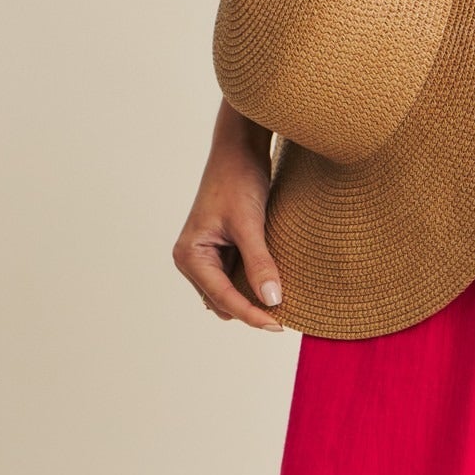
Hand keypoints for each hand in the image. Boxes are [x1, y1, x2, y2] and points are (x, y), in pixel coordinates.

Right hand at [172, 103, 286, 329]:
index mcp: (190, 255)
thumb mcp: (250, 223)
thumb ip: (259, 263)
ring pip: (229, 292)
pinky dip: (252, 282)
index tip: (278, 325)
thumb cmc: (239, 179)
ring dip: (251, 297)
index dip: (251, 314)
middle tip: (284, 317)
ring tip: (282, 301)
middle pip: (223, 301)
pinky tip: (273, 282)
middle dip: (250, 309)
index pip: (222, 298)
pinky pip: (235, 276)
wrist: (239, 148)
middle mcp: (192, 259)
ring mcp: (205, 255)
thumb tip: (271, 301)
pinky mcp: (221, 247)